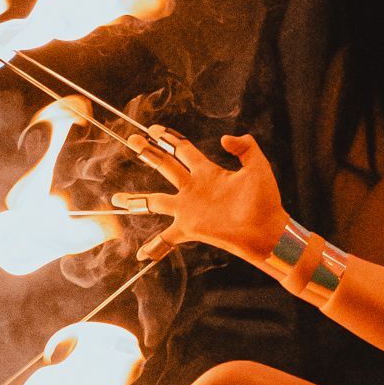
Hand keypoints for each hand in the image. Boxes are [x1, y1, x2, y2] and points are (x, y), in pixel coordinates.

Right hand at [111, 128, 289, 265]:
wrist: (267, 230)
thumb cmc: (266, 200)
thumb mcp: (258, 166)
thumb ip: (245, 147)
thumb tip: (224, 138)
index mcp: (208, 172)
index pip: (182, 150)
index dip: (168, 138)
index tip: (154, 129)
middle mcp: (194, 189)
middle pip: (164, 166)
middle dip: (147, 153)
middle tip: (131, 140)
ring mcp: (189, 209)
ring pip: (154, 201)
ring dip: (135, 200)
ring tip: (116, 199)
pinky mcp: (189, 228)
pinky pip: (166, 239)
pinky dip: (154, 247)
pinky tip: (141, 255)